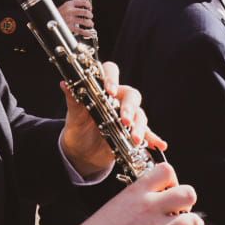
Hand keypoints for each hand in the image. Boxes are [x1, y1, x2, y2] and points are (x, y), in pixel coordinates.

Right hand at [57, 0, 95, 42]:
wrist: (49, 20)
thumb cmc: (58, 13)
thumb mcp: (65, 6)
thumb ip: (74, 5)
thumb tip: (85, 6)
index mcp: (69, 4)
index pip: (83, 1)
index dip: (89, 5)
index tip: (90, 8)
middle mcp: (70, 11)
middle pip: (85, 12)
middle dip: (90, 15)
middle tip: (90, 16)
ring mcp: (70, 19)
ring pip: (84, 21)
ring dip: (90, 23)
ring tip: (90, 24)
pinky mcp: (69, 27)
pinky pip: (80, 30)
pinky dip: (86, 32)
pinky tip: (88, 33)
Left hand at [60, 60, 163, 179]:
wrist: (82, 152)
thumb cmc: (78, 128)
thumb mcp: (74, 115)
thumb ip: (73, 100)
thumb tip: (64, 83)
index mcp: (103, 89)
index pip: (111, 73)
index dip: (112, 78)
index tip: (110, 90)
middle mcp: (118, 99)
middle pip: (131, 95)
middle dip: (129, 108)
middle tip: (124, 120)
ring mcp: (128, 116)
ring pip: (140, 115)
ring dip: (139, 126)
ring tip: (134, 139)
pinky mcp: (133, 132)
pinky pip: (147, 134)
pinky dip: (153, 139)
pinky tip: (159, 145)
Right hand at [76, 162, 224, 224]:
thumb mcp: (116, 204)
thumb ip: (137, 198)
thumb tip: (155, 200)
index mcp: (137, 191)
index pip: (167, 171)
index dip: (174, 180)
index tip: (169, 190)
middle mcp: (151, 206)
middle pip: (188, 193)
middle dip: (187, 204)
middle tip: (178, 213)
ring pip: (193, 221)